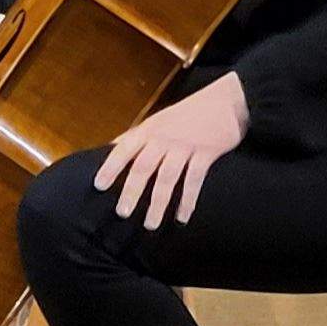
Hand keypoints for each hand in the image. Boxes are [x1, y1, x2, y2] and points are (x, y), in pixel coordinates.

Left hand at [92, 71, 248, 229]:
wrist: (228, 101)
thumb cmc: (190, 112)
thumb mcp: (160, 119)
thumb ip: (138, 135)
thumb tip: (113, 147)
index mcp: (149, 128)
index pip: (124, 148)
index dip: (110, 166)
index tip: (99, 185)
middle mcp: (164, 137)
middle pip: (143, 167)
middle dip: (131, 191)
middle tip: (122, 213)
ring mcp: (185, 145)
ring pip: (167, 178)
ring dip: (158, 203)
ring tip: (150, 224)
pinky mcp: (206, 153)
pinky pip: (194, 181)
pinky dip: (188, 201)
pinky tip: (182, 217)